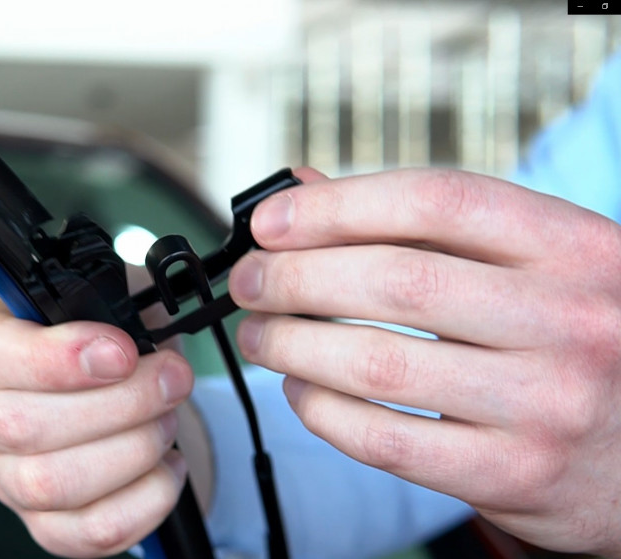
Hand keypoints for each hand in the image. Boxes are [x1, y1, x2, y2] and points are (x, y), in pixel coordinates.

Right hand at [0, 297, 194, 557]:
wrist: (133, 397)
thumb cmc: (117, 343)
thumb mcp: (115, 298)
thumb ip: (117, 298)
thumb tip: (135, 329)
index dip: (58, 357)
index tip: (122, 352)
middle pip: (23, 426)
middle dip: (118, 404)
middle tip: (171, 380)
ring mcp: (8, 477)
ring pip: (53, 483)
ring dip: (133, 449)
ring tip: (166, 420)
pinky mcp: (46, 525)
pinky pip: (91, 530)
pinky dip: (146, 498)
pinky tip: (167, 465)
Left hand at [229, 168, 620, 556]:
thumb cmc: (576, 337)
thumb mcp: (534, 263)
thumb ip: (424, 225)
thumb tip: (304, 193)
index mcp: (573, 245)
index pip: (436, 201)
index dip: (336, 205)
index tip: (270, 221)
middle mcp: (569, 318)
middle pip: (396, 280)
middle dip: (295, 277)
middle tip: (250, 281)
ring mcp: (544, 402)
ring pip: (379, 363)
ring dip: (294, 343)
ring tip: (260, 334)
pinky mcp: (514, 474)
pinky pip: (387, 440)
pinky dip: (323, 412)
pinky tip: (301, 390)